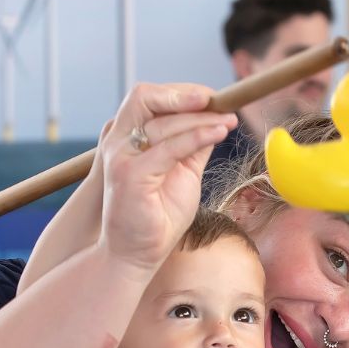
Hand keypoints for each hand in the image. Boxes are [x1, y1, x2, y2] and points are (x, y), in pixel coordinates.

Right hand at [98, 83, 237, 272]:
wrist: (136, 255)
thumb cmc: (157, 217)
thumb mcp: (183, 173)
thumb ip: (193, 147)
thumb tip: (216, 122)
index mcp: (128, 139)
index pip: (149, 99)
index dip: (180, 92)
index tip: (211, 97)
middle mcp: (119, 142)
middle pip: (146, 97)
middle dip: (184, 94)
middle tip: (217, 99)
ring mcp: (121, 157)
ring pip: (162, 121)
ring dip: (200, 117)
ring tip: (228, 120)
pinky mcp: (131, 175)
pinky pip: (169, 147)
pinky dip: (197, 136)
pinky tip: (219, 133)